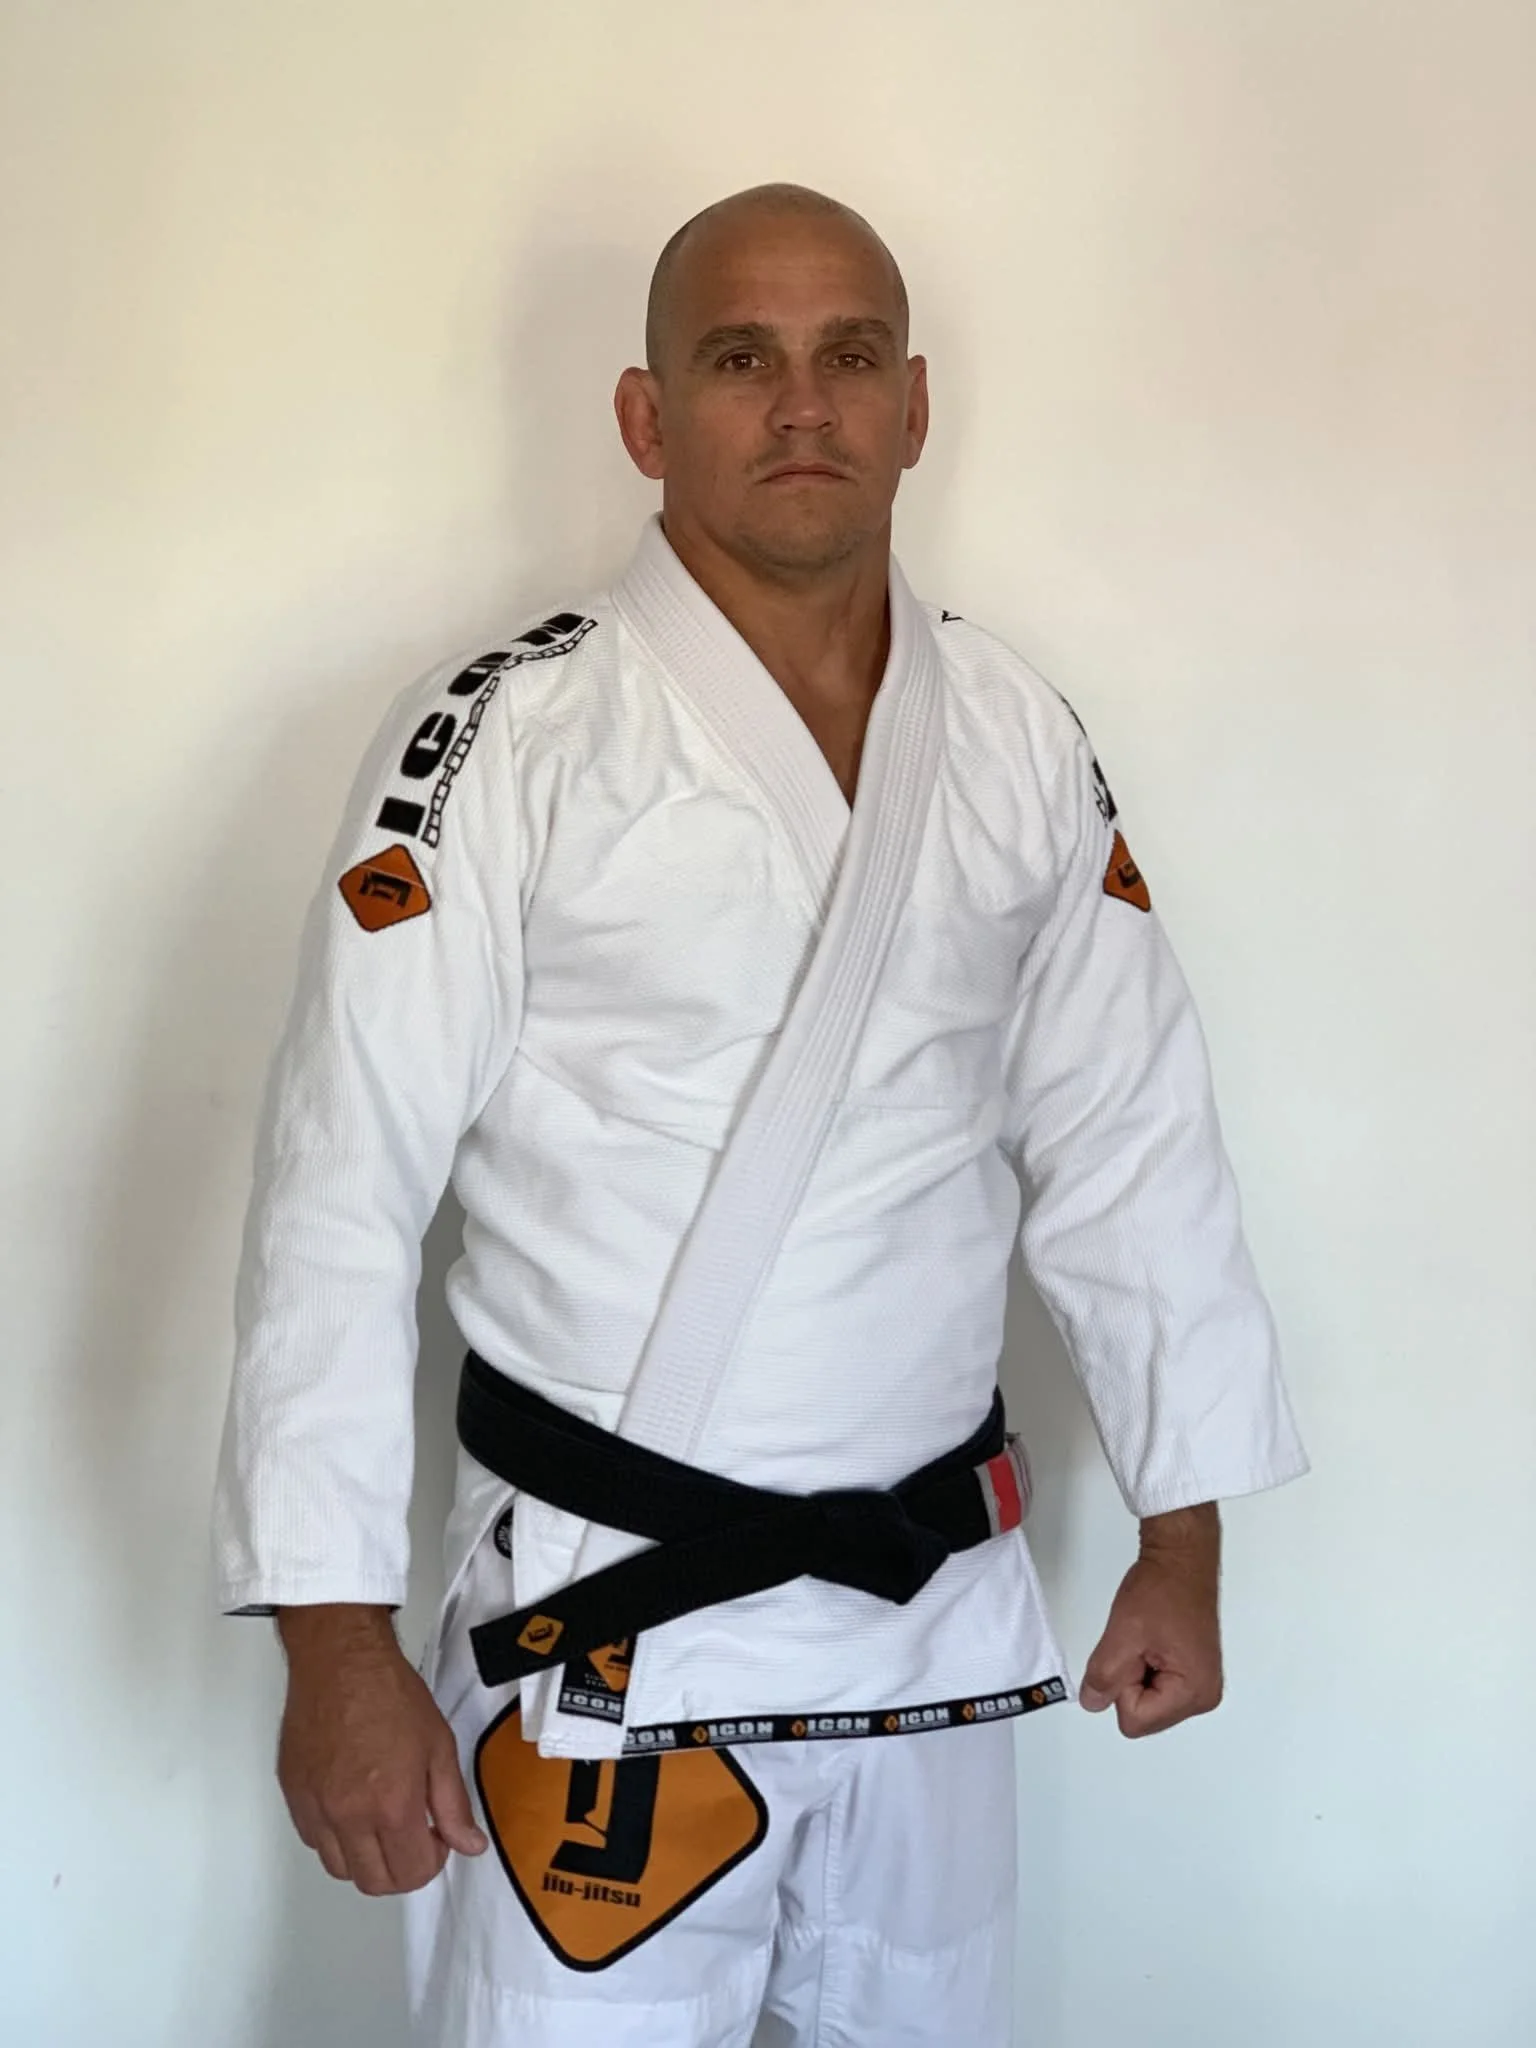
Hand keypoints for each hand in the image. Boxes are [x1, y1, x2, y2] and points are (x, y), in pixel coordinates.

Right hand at [276, 1604, 487, 1894]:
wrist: (340, 1661)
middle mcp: (348, 1817)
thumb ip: (454, 1805)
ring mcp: (315, 1809)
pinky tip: (353, 1806)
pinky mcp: (293, 1796)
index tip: (437, 1834)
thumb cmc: (394, 1696)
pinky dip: (337, 1838)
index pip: (412, 1874)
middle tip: (414, 1833)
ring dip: (367, 1858)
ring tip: (382, 1821)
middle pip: (374, 1882)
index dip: (433, 1861)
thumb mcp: (439, 1746)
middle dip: (402, 1868)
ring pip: (340, 1868)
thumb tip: (471, 1846)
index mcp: (392, 1806)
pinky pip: (314, 1841)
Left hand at [1079, 1504, 1222, 1737]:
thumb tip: (1092, 1703)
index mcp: (1193, 1693)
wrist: (1181, 1559)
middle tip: (1140, 1643)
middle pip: (1143, 1715)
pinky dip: (1145, 1666)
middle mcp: (1203, 1697)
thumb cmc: (1161, 1590)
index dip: (1121, 1686)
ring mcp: (1200, 1685)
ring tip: (1148, 1639)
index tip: (1132, 1650)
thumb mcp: (1124, 1633)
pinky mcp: (1193, 1672)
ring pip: (1147, 1701)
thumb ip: (1104, 1675)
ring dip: (1137, 1673)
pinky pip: (1156, 1686)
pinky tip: (1153, 1641)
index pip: (1135, 1720)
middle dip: (1130, 1682)